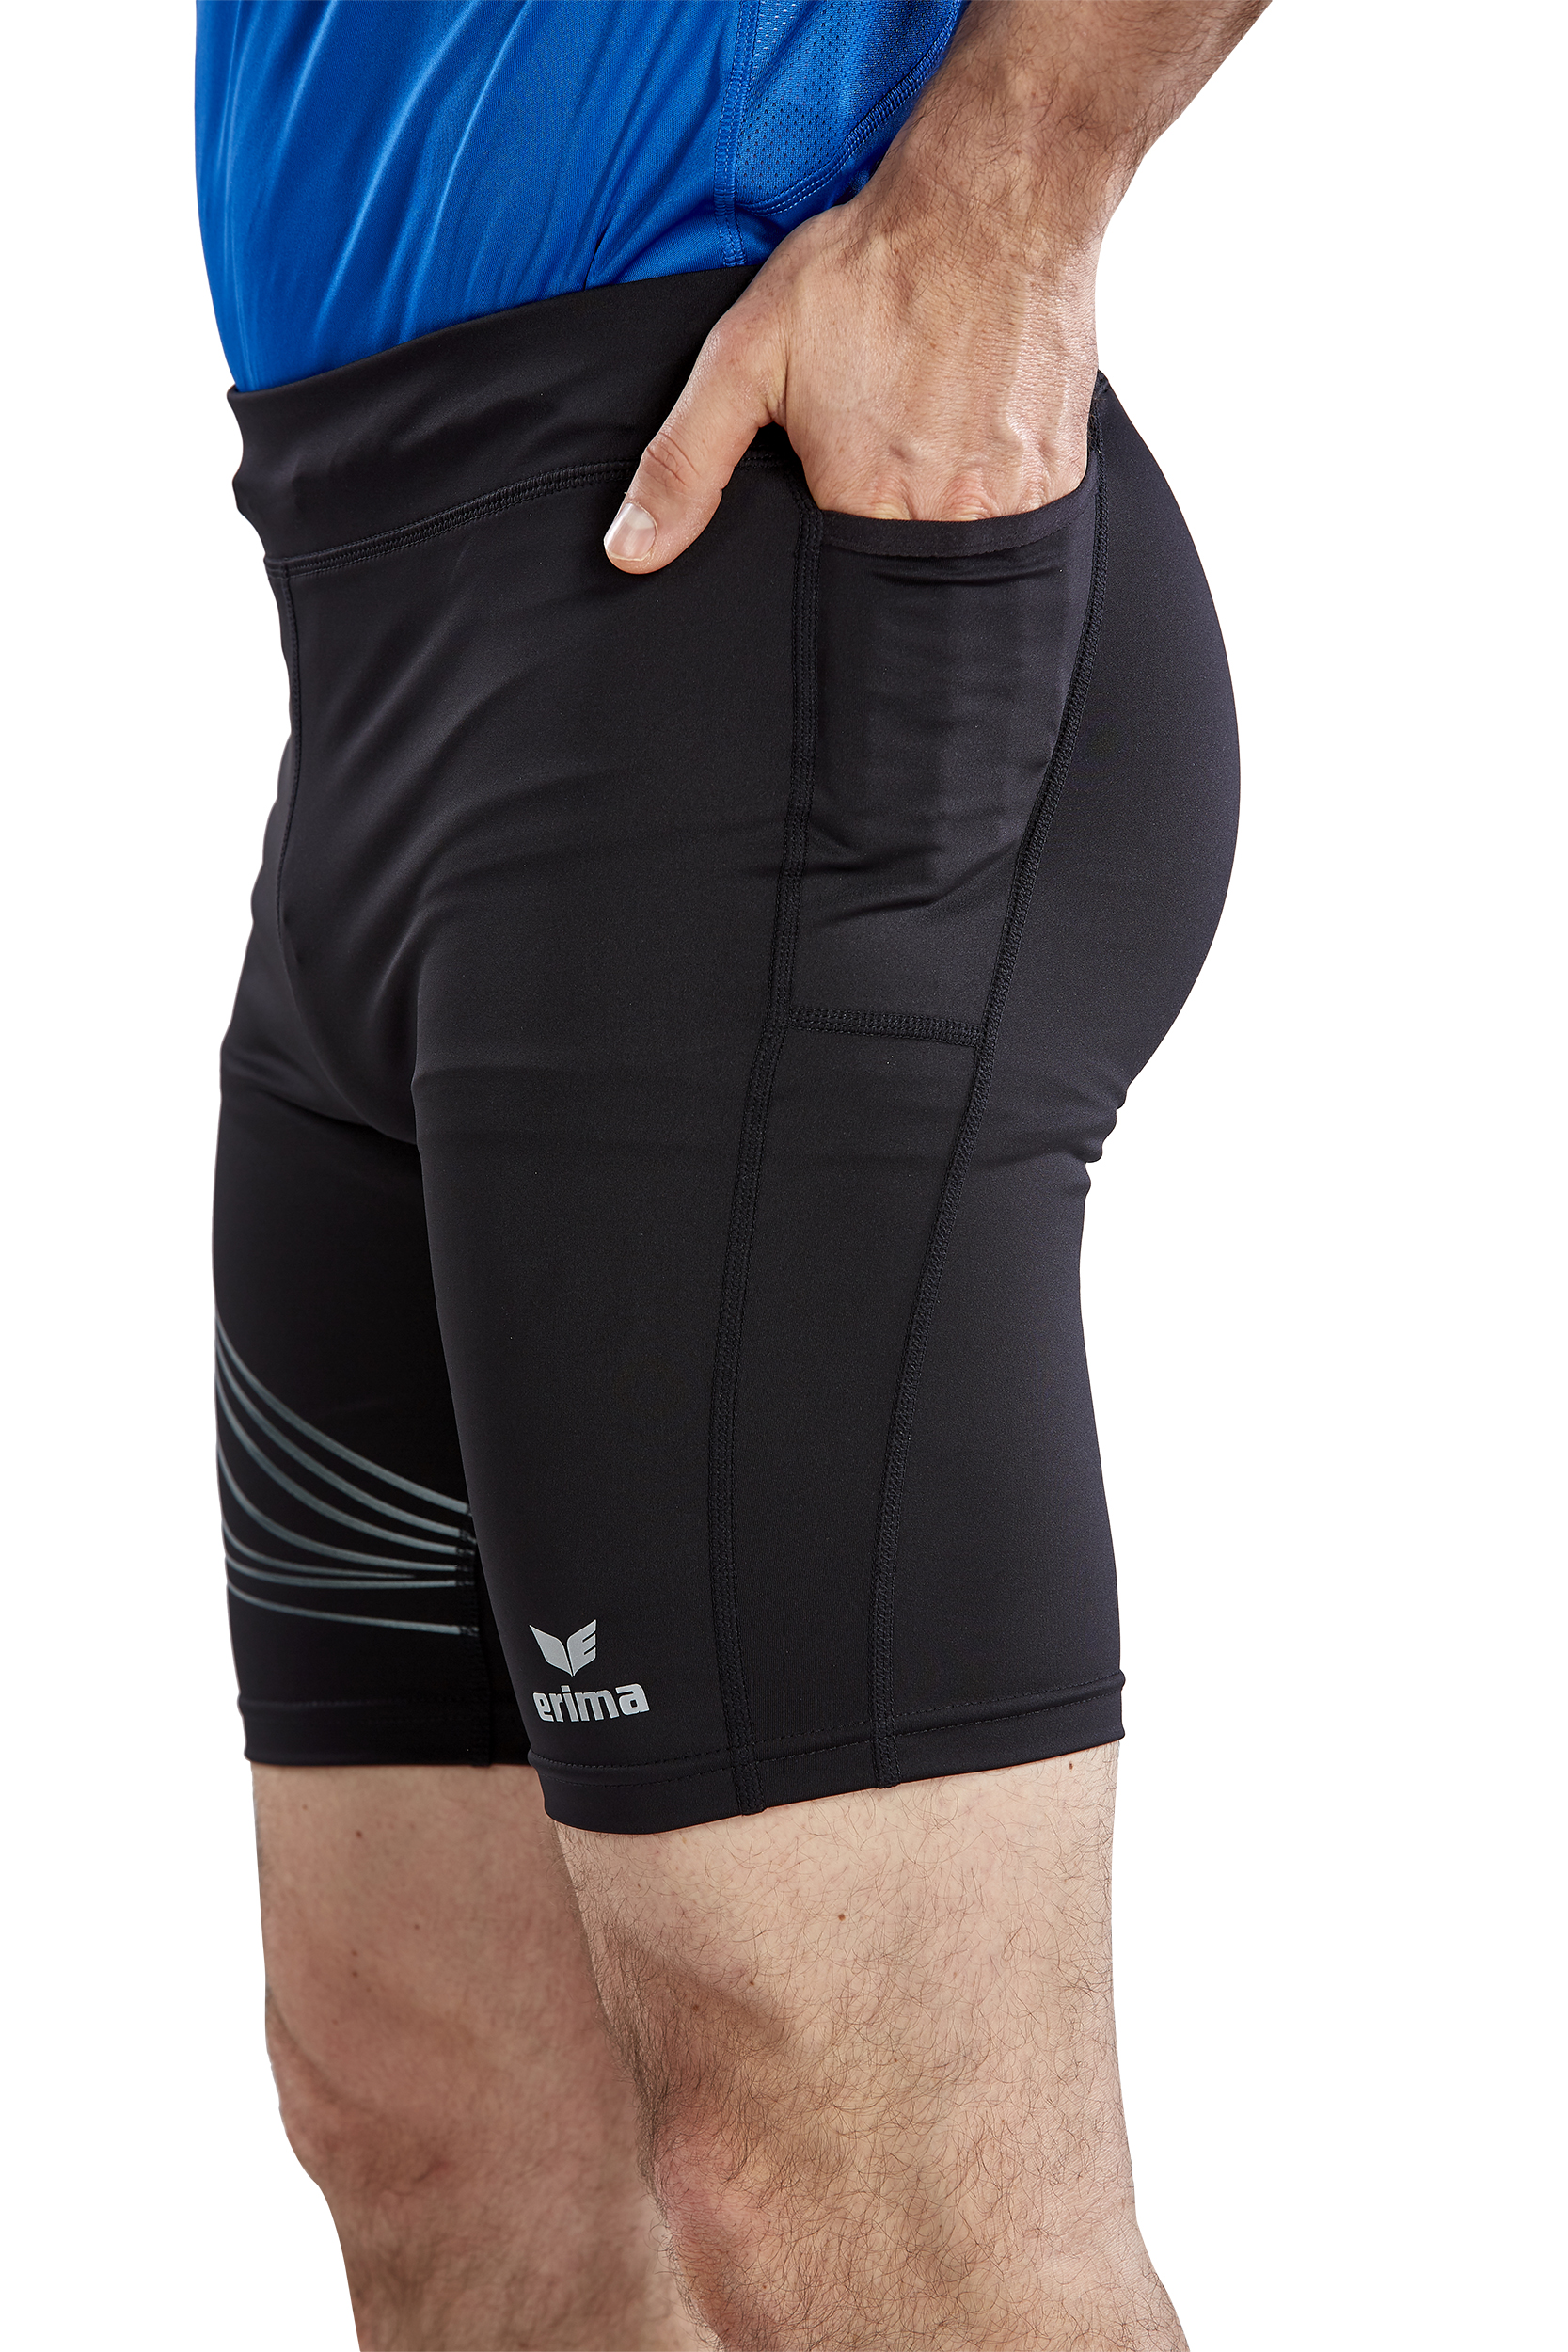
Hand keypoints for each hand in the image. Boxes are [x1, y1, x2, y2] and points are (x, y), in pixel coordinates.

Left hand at [602, 0, 1267, 573]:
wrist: (994, 199)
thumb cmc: (871, 269)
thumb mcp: (746, 358)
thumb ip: (684, 463)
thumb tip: (629, 550)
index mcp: (869, 507)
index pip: (846, 610)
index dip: (829, 596)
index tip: (823, 560)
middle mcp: (949, 517)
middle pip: (909, 593)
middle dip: (885, 568)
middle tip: (875, 494)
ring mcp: (1015, 499)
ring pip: (969, 567)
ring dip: (941, 536)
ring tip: (922, 470)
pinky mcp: (1059, 474)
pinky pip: (1022, 528)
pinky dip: (992, 508)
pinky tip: (970, 456)